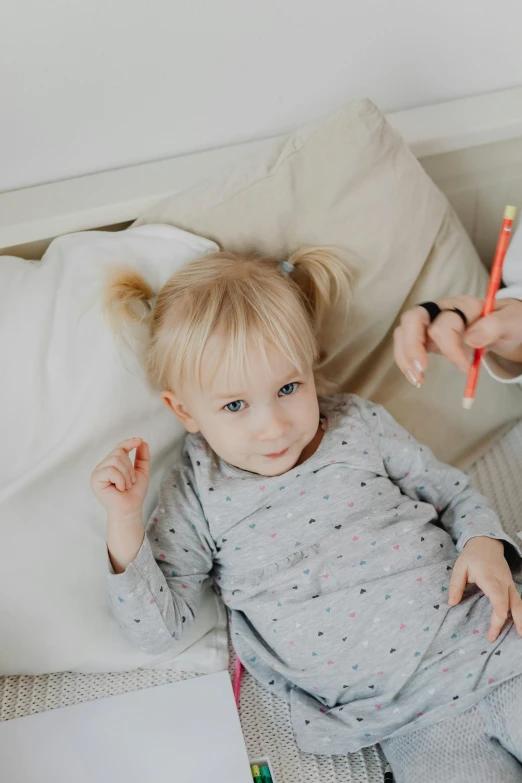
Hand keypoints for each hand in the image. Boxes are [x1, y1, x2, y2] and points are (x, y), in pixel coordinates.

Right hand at [90, 438, 149, 518]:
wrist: (130, 508)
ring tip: (126, 486)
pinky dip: (120, 479)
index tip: (139, 441)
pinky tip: (119, 488)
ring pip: (116, 460)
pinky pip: (111, 470)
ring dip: (126, 475)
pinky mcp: (95, 479)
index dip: (129, 442)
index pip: (119, 447)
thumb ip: (142, 457)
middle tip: (131, 482)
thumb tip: (142, 442)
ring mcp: (98, 472)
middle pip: (119, 453)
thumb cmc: (134, 493)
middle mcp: (103, 466)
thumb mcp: (141, 472)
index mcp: (112, 464)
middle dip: (129, 468)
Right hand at [394, 296, 521, 385]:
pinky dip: (405, 361)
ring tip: (417, 380)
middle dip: (412, 346)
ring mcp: (430, 321)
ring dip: (405, 356)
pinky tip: (415, 377)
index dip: (451, 348)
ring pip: (404, 331)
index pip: (444, 323)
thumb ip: (495, 325)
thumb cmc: (507, 322)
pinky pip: (405, 344)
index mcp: (463, 305)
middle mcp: (442, 309)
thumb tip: (471, 338)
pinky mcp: (425, 335)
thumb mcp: (512, 321)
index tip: (465, 368)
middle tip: (422, 371)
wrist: (504, 325)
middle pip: (413, 318)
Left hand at [449, 536, 521, 641]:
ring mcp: (509, 584)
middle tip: (494, 636)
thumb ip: (456, 584)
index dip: (499, 604)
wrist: (488, 544)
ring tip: (521, 635)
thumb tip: (452, 603)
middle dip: (503, 620)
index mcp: (488, 575)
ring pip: (518, 602)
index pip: (496, 592)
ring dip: (520, 619)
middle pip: (507, 602)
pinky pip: (518, 602)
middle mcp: (502, 581)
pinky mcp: (512, 587)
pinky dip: (519, 614)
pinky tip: (519, 626)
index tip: (500, 616)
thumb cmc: (472, 556)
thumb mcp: (460, 566)